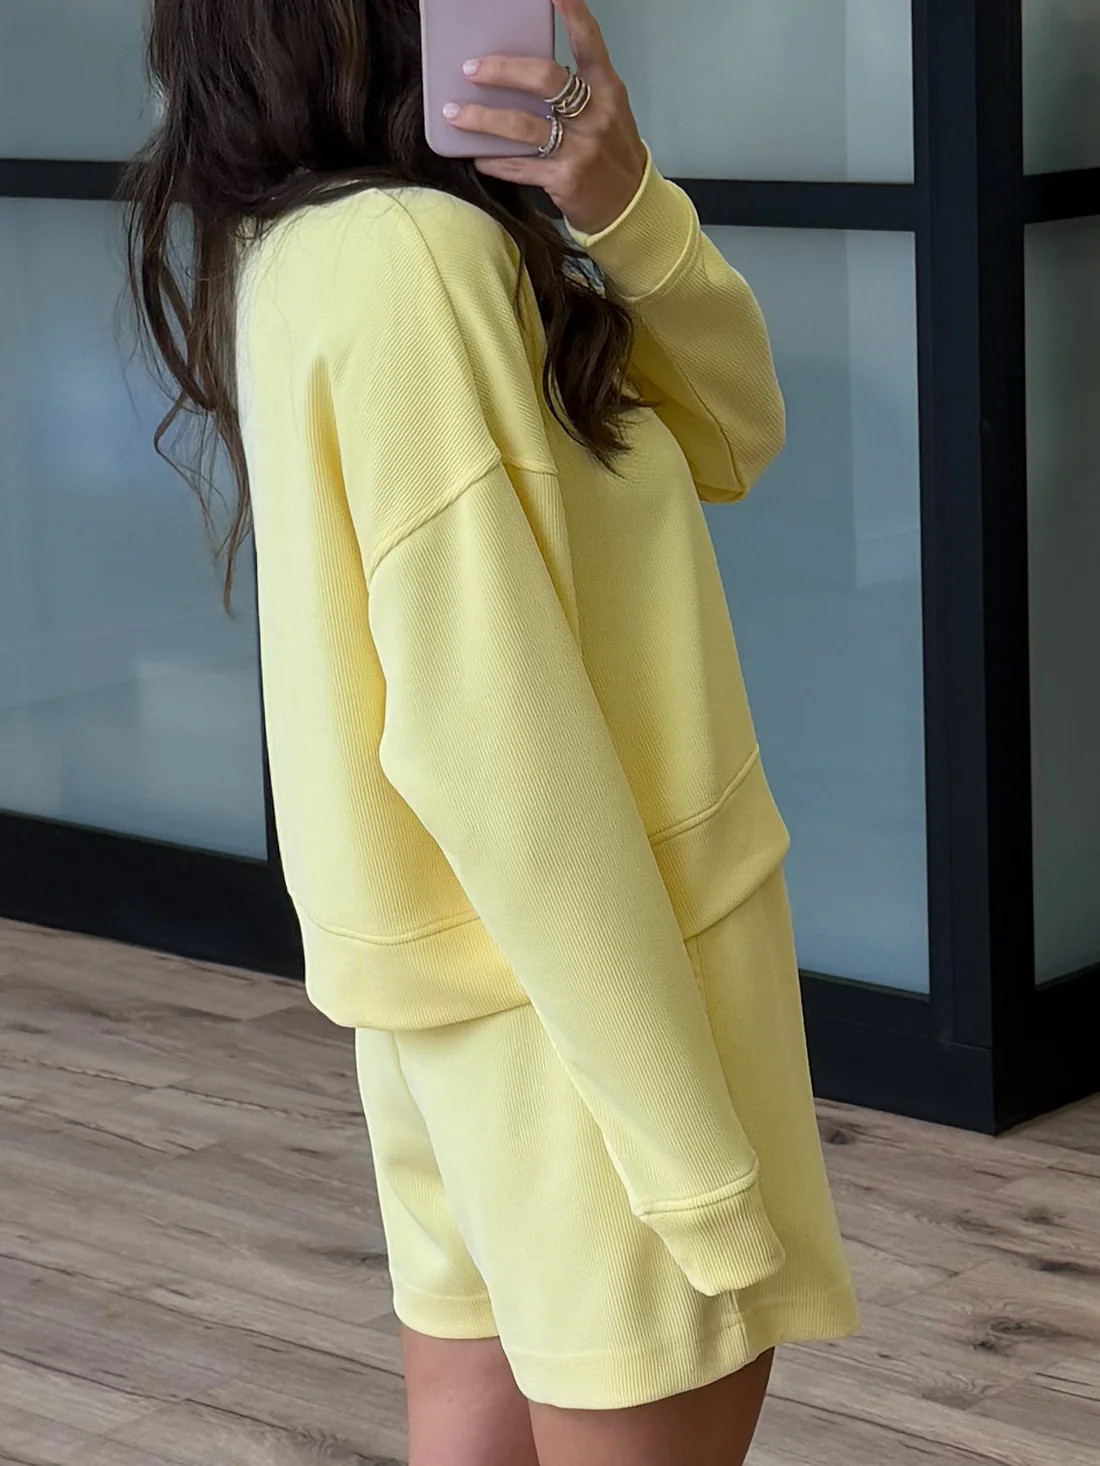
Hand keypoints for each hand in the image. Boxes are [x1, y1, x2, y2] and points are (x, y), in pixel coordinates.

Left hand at [441, 0, 647, 236]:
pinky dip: (494, 160)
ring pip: (523, 125)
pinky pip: (519, 165)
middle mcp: (596, 115)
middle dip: (502, 71)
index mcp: (607, 89)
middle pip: (544, 79)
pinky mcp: (565, 179)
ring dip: (483, 118)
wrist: (628, 209)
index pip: (589, 43)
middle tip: (471, 69)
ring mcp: (581, 148)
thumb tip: (521, 74)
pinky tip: (477, 156)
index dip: (573, 14)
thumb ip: (576, 91)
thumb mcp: (605, 114)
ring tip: (455, 113)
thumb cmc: (610, 156)